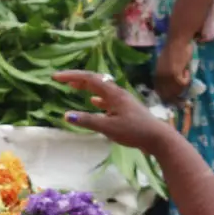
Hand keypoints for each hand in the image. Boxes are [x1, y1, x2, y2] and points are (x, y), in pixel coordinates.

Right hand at [53, 69, 168, 151]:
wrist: (158, 138)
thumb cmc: (134, 131)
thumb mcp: (108, 127)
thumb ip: (88, 121)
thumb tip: (66, 115)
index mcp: (113, 94)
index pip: (89, 79)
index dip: (71, 76)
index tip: (56, 77)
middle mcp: (117, 93)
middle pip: (95, 81)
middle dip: (77, 79)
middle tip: (62, 80)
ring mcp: (122, 101)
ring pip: (101, 89)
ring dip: (86, 87)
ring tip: (74, 87)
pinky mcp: (126, 109)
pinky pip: (108, 99)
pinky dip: (97, 98)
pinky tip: (94, 102)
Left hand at [153, 37, 195, 108]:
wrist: (177, 41)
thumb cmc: (174, 50)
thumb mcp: (166, 64)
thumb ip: (166, 74)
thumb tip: (172, 85)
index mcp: (156, 75)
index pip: (159, 90)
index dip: (166, 96)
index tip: (173, 100)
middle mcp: (160, 77)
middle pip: (166, 94)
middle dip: (175, 98)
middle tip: (182, 101)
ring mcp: (167, 76)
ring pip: (175, 90)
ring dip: (182, 89)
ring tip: (186, 84)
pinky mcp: (175, 74)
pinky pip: (182, 84)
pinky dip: (187, 80)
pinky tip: (187, 72)